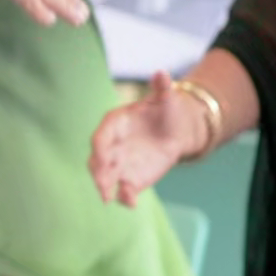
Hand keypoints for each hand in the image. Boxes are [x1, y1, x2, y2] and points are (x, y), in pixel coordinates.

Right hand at [89, 71, 210, 206]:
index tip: (102, 158)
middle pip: (97, 160)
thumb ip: (162, 88)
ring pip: (105, 178)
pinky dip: (125, 198)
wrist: (178, 129)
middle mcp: (113, 146)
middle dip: (97, 173)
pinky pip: (124, 190)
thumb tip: (162, 73)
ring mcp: (120, 164)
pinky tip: (132, 203)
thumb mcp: (167, 98)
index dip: (99, 147)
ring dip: (105, 188)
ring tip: (108, 198)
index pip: (101, 137)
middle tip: (101, 185)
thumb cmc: (167, 110)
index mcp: (115, 123)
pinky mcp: (132, 178)